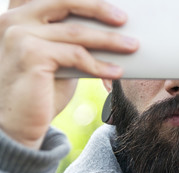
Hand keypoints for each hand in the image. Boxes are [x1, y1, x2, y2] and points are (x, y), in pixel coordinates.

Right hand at [0, 0, 138, 148]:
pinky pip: (75, 55)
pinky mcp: (30, 53)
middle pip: (66, 1)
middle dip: (99, 8)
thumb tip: (108, 28)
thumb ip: (71, 39)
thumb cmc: (40, 89)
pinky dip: (100, 65)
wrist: (18, 123)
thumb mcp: (58, 57)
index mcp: (20, 13)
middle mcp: (15, 18)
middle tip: (124, 18)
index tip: (111, 1)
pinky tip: (116, 72)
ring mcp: (19, 34)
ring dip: (110, 40)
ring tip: (132, 46)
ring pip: (77, 32)